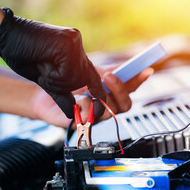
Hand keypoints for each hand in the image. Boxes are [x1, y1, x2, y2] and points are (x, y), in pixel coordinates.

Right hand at [0, 8, 105, 118]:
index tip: (100, 109)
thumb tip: (72, 114)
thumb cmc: (22, 56)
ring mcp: (74, 41)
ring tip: (42, 64)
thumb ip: (61, 93)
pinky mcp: (69, 42)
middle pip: (84, 79)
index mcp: (74, 52)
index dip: (98, 92)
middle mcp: (77, 44)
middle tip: (44, 71)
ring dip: (56, 80)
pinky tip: (42, 62)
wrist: (4, 35)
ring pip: (77, 78)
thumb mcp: (45, 79)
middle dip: (62, 84)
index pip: (91, 75)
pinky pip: (69, 72)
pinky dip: (53, 75)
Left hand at [32, 65, 152, 126]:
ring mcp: (96, 116)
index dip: (140, 80)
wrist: (43, 94)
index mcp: (111, 93)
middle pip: (125, 104)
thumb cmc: (67, 84)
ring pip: (109, 111)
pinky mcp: (83, 123)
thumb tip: (124, 66)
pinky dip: (85, 105)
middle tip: (109, 76)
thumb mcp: (88, 73)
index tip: (146, 70)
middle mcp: (106, 106)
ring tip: (88, 87)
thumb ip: (106, 71)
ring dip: (100, 97)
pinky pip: (91, 117)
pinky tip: (77, 100)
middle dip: (120, 90)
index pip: (131, 88)